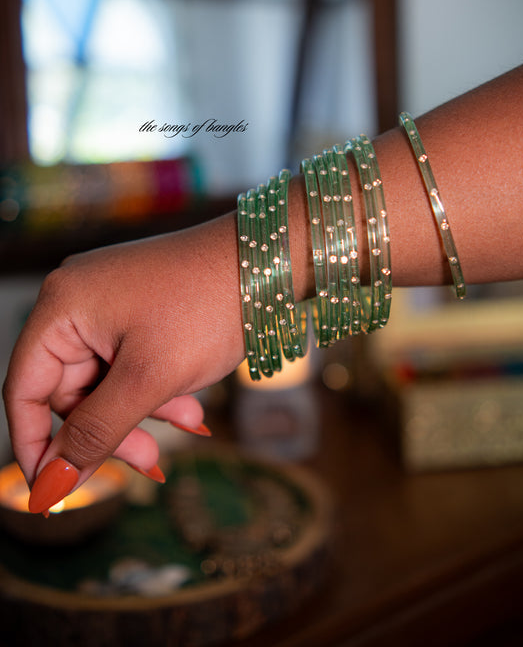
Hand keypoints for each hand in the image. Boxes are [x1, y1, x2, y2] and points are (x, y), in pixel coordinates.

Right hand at [2, 213, 242, 510]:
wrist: (268, 259)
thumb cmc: (208, 307)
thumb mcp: (149, 380)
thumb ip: (96, 433)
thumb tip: (50, 486)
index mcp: (63, 306)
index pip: (24, 389)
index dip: (36, 445)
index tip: (54, 493)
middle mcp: (79, 299)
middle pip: (71, 390)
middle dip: (111, 429)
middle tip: (150, 460)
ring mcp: (111, 301)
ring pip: (108, 381)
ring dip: (143, 412)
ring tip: (190, 422)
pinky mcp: (141, 306)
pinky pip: (133, 361)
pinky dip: (158, 388)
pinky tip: (193, 407)